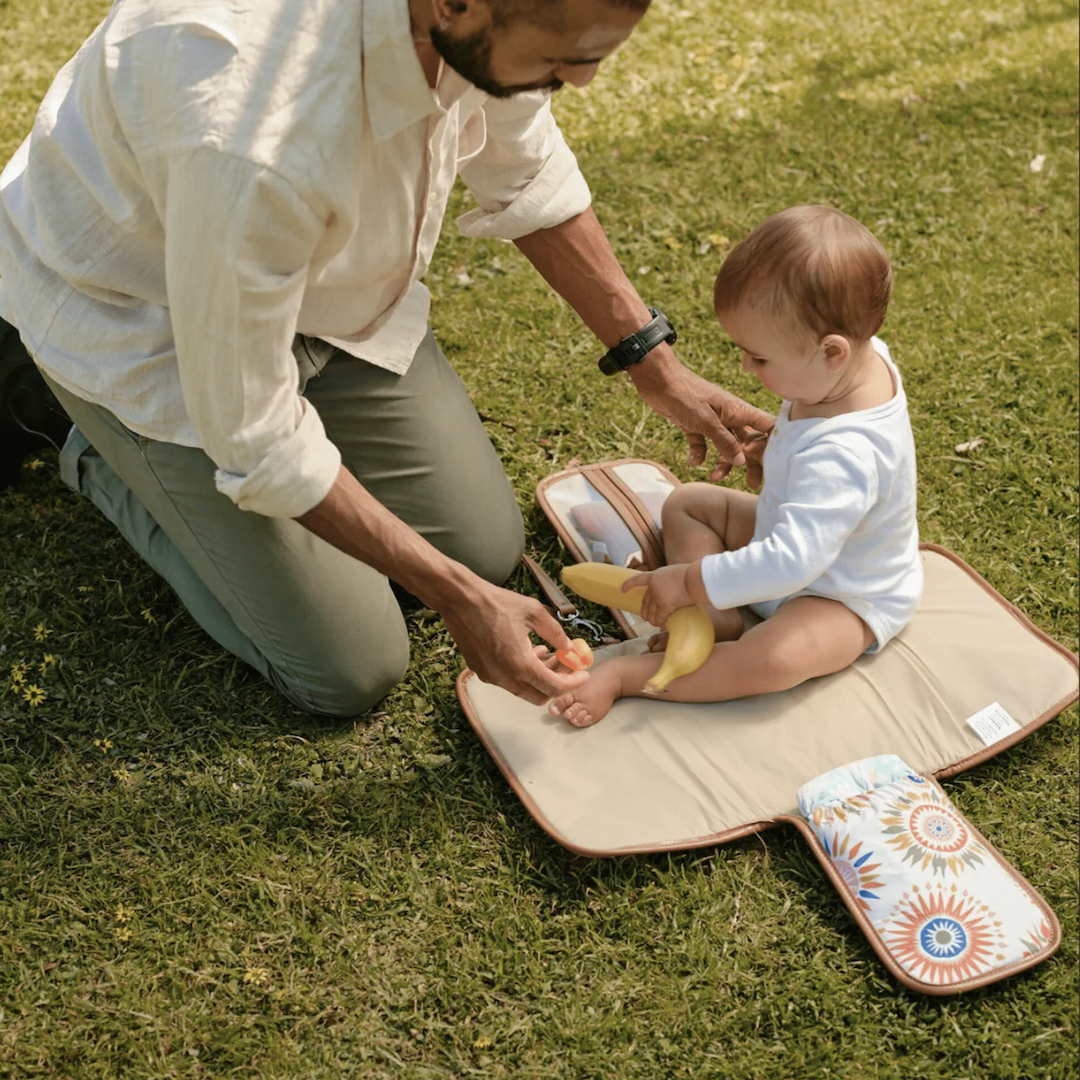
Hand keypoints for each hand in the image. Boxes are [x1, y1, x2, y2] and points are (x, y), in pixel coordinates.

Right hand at [440, 579, 589, 704]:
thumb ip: (555, 632)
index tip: (583, 674)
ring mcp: (490, 676)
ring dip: (539, 677)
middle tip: (566, 666)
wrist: (460, 600)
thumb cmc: (496, 603)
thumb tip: (568, 646)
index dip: (572, 683)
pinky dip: (522, 673)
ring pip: (523, 689)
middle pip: (539, 695)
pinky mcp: (480, 671)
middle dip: (557, 683)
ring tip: (547, 654)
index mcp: (520, 664)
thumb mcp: (533, 612)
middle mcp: (504, 677)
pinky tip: (527, 651)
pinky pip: (507, 680)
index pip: (554, 687)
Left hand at [622, 563, 695, 627]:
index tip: (622, 589)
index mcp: (655, 576)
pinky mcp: (665, 605)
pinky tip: (663, 625)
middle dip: (645, 612)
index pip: (638, 579)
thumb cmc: (692, 575)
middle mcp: (654, 587)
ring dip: (653, 620)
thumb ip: (669, 581)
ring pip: (650, 613)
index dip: (629, 585)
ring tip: (656, 623)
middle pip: (645, 603)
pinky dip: (661, 623)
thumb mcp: (676, 573)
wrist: (696, 578)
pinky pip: (659, 618)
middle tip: (648, 618)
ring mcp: (658, 596)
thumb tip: (674, 590)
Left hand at [630, 345, 774, 481]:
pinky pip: (702, 444)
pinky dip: (699, 454)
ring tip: (714, 478)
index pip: (767, 427)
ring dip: (723, 463)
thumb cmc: (686, 395)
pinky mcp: (695, 426)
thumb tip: (742, 462)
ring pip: (725, 446)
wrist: (658, 381)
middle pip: (748, 442)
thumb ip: (725, 442)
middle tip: (752, 483)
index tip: (771, 463)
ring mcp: (712, 422)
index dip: (772, 445)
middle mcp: (729, 417)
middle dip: (750, 462)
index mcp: (739, 411)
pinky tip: (693, 462)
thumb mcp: (707, 422)